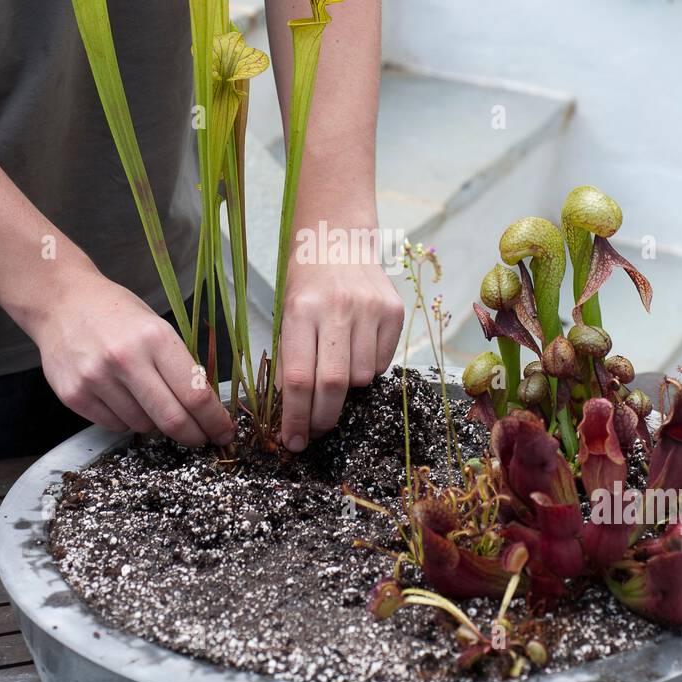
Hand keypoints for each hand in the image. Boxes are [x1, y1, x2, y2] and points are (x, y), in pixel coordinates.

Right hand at [31, 269, 234, 447]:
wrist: (61, 302)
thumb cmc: (115, 313)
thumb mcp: (156, 326)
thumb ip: (179, 365)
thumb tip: (205, 408)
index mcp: (155, 338)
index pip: (196, 394)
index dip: (214, 421)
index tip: (223, 432)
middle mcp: (126, 360)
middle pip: (172, 419)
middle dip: (193, 436)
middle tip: (200, 439)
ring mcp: (96, 379)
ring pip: (142, 426)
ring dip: (153, 421)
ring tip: (144, 396)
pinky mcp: (74, 395)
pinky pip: (114, 425)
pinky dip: (125, 419)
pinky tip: (119, 396)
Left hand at [278, 262, 404, 450]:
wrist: (338, 240)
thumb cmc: (306, 284)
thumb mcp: (285, 315)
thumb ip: (290, 360)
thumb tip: (294, 412)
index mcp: (301, 309)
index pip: (297, 378)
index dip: (295, 418)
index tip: (293, 441)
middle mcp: (338, 308)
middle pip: (332, 385)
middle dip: (322, 418)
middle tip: (315, 430)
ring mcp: (371, 309)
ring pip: (361, 378)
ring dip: (346, 389)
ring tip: (335, 370)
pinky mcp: (395, 311)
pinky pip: (382, 363)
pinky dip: (368, 368)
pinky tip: (356, 351)